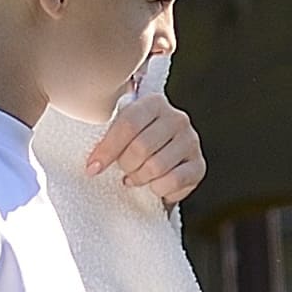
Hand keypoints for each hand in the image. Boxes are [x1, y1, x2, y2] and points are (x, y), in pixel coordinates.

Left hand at [76, 74, 205, 203]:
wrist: (163, 163)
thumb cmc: (134, 145)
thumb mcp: (121, 132)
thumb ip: (108, 136)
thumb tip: (92, 163)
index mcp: (155, 102)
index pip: (128, 124)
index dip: (107, 149)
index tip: (93, 167)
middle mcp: (177, 118)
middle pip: (141, 148)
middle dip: (125, 165)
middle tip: (122, 171)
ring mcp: (191, 141)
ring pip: (156, 167)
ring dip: (140, 178)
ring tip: (135, 178)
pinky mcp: (199, 166)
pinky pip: (172, 181)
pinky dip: (157, 189)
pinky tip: (153, 185)